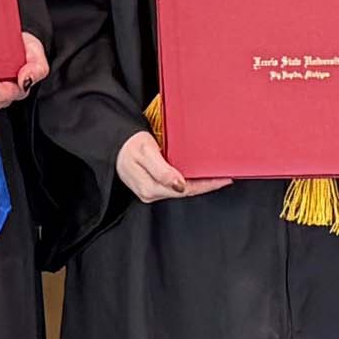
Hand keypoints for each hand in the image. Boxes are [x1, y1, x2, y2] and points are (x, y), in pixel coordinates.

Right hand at [116, 131, 230, 203]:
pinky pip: (175, 186)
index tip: (223, 179)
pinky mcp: (151, 187)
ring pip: (181, 190)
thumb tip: (179, 184)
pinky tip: (197, 175)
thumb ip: (161, 170)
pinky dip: (189, 181)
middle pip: (186, 192)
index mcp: (150, 187)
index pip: (185, 190)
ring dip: (199, 184)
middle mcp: (151, 193)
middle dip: (206, 185)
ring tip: (215, 176)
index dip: (206, 185)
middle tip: (225, 177)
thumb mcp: (145, 152)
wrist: (113, 145)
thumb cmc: (128, 145)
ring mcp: (151, 192)